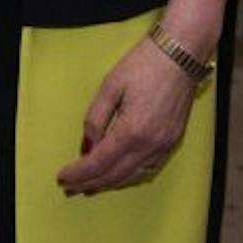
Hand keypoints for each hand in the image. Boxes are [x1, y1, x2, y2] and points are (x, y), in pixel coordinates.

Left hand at [56, 38, 199, 195]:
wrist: (181, 53)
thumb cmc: (144, 64)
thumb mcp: (110, 86)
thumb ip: (95, 119)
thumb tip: (87, 146)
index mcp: (132, 130)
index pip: (99, 162)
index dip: (78, 173)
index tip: (62, 178)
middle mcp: (150, 144)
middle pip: (115, 175)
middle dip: (90, 184)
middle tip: (70, 188)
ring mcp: (165, 145)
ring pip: (133, 176)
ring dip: (109, 184)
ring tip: (90, 186)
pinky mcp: (174, 141)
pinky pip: (150, 169)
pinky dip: (131, 176)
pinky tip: (119, 175)